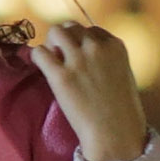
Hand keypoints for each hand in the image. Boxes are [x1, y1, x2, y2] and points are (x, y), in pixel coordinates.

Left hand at [31, 22, 148, 160]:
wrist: (115, 133)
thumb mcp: (122, 74)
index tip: (78, 56)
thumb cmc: (121, 110)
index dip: (81, 41)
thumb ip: (107, 60)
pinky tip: (42, 69)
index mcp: (115, 45)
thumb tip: (85, 54)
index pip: (91, 30)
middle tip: (61, 58)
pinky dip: (37, 57)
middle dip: (64, 40)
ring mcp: (78, 60)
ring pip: (55, 32)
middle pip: (71, 27)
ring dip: (51, 44)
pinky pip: (40, 52)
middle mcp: (97, 47)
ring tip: (52, 62)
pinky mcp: (61, 75)